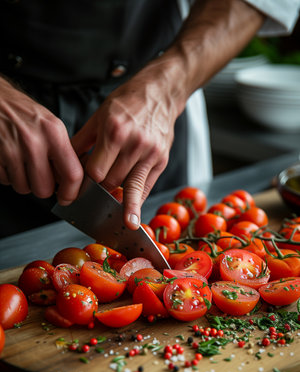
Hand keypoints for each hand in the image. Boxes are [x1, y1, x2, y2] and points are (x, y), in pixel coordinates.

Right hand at [0, 77, 83, 204]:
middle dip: (42, 188)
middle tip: (40, 176)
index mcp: (54, 133)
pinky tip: (9, 160)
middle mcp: (34, 141)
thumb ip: (62, 152)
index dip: (70, 192)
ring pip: (24, 188)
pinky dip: (8, 176)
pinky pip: (6, 181)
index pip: (72, 174)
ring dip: (23, 182)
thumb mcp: (50, 125)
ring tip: (22, 164)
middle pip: (45, 189)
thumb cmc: (21, 112)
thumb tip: (70, 180)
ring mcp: (12, 149)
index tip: (67, 197)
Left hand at [71, 63, 182, 229]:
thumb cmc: (128, 102)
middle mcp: (134, 143)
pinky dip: (135, 202)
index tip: (77, 190)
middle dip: (98, 190)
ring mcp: (150, 153)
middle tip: (89, 195)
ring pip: (128, 188)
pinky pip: (145, 188)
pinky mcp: (162, 160)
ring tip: (107, 205)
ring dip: (115, 196)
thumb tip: (65, 161)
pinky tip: (130, 215)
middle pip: (110, 182)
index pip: (96, 172)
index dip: (84, 184)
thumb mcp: (99, 115)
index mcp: (115, 130)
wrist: (160, 93)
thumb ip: (82, 141)